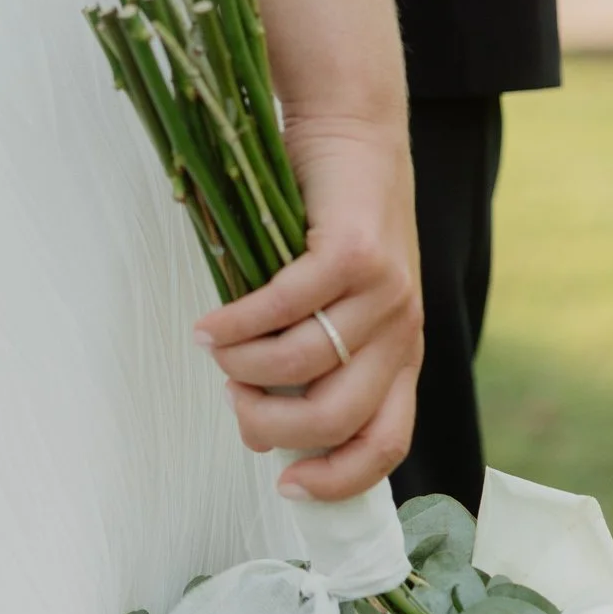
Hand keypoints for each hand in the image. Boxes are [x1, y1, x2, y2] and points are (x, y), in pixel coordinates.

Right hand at [194, 120, 422, 504]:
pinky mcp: (354, 252)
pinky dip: (237, 323)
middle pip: (336, 418)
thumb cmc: (332, 219)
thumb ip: (311, 360)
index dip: (339, 479)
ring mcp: (384, 292)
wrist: (354, 127)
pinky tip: (209, 324)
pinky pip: (284, 307)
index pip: (386, 444)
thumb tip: (259, 427)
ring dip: (243, 367)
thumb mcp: (340, 302)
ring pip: (303, 365)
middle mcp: (402, 330)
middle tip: (233, 401)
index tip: (287, 486)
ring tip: (213, 350)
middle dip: (271, 426)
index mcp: (403, 353)